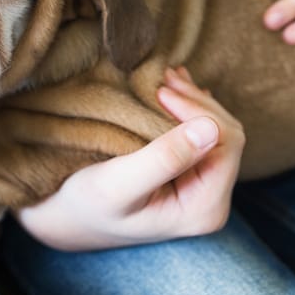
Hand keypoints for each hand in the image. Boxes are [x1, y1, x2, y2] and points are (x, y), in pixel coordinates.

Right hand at [16, 67, 244, 250]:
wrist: (67, 217)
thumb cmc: (86, 204)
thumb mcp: (118, 183)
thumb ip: (164, 158)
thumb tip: (210, 127)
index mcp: (204, 207)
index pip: (226, 143)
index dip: (199, 110)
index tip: (160, 92)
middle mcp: (211, 199)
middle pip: (226, 134)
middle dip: (196, 102)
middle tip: (161, 77)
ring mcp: (202, 187)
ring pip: (215, 129)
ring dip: (191, 101)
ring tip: (163, 79)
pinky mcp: (189, 174)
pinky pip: (201, 133)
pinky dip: (186, 108)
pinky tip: (168, 92)